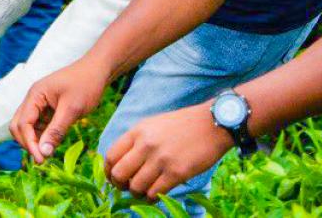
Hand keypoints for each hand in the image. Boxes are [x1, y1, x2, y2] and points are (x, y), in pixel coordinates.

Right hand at [9, 56, 108, 163]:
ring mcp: (39, 103)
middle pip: (18, 125)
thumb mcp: (72, 109)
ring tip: (49, 153)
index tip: (41, 160)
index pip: (22, 123)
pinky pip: (39, 125)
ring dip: (35, 140)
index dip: (29, 143)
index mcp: (35, 95)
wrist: (98, 70)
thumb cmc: (86, 85)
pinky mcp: (48, 108)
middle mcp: (33, 99)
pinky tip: (54, 142)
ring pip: (27, 127)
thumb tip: (43, 153)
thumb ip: (56, 131)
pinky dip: (43, 136)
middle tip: (43, 159)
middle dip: (27, 143)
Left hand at [104, 103, 231, 200]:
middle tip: (127, 187)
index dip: (108, 171)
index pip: (111, 156)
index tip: (113, 178)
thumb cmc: (182, 125)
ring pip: (136, 187)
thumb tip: (121, 162)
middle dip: (120, 185)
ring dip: (137, 193)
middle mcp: (146, 145)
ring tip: (144, 191)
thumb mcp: (153, 125)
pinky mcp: (176, 173)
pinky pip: (155, 193)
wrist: (212, 124)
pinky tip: (156, 194)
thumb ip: (136, 140)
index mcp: (137, 131)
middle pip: (119, 174)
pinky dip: (152, 198)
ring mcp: (161, 159)